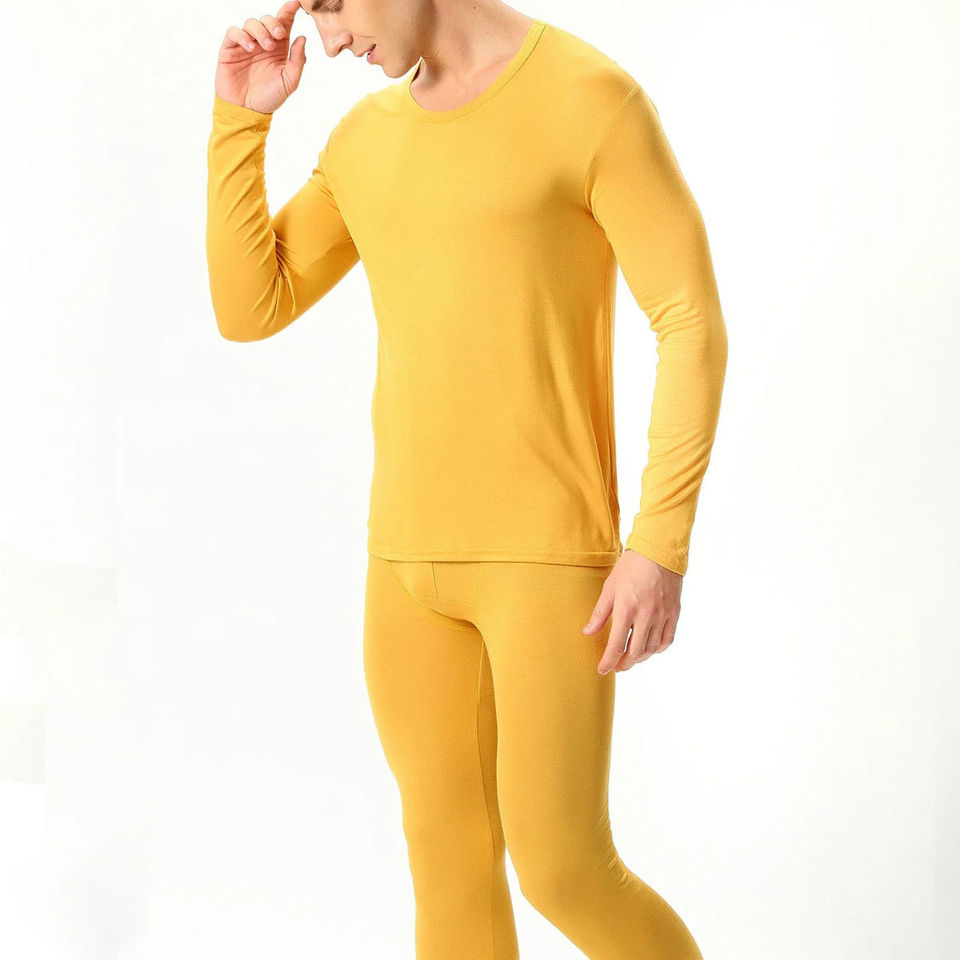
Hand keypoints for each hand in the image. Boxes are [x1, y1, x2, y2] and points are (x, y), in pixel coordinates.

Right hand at [214, 1, 306, 113]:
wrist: (247, 111)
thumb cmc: (269, 98)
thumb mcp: (289, 81)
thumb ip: (298, 61)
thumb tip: (302, 37)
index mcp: (279, 48)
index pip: (284, 23)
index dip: (289, 11)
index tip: (296, 4)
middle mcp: (262, 43)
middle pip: (267, 19)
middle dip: (274, 23)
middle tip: (279, 36)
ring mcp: (246, 44)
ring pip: (251, 23)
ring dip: (260, 31)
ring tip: (266, 47)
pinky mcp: (230, 49)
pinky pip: (233, 32)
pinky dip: (242, 35)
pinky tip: (250, 47)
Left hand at [582, 549, 682, 674]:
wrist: (659, 551)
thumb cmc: (631, 566)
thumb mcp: (610, 587)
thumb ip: (600, 613)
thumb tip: (588, 632)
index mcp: (626, 609)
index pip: (616, 646)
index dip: (608, 662)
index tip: (603, 670)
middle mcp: (646, 616)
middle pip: (635, 652)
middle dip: (624, 664)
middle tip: (616, 667)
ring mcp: (662, 616)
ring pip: (651, 649)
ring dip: (639, 658)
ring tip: (630, 658)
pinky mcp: (674, 613)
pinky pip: (667, 639)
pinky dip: (657, 649)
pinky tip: (649, 648)